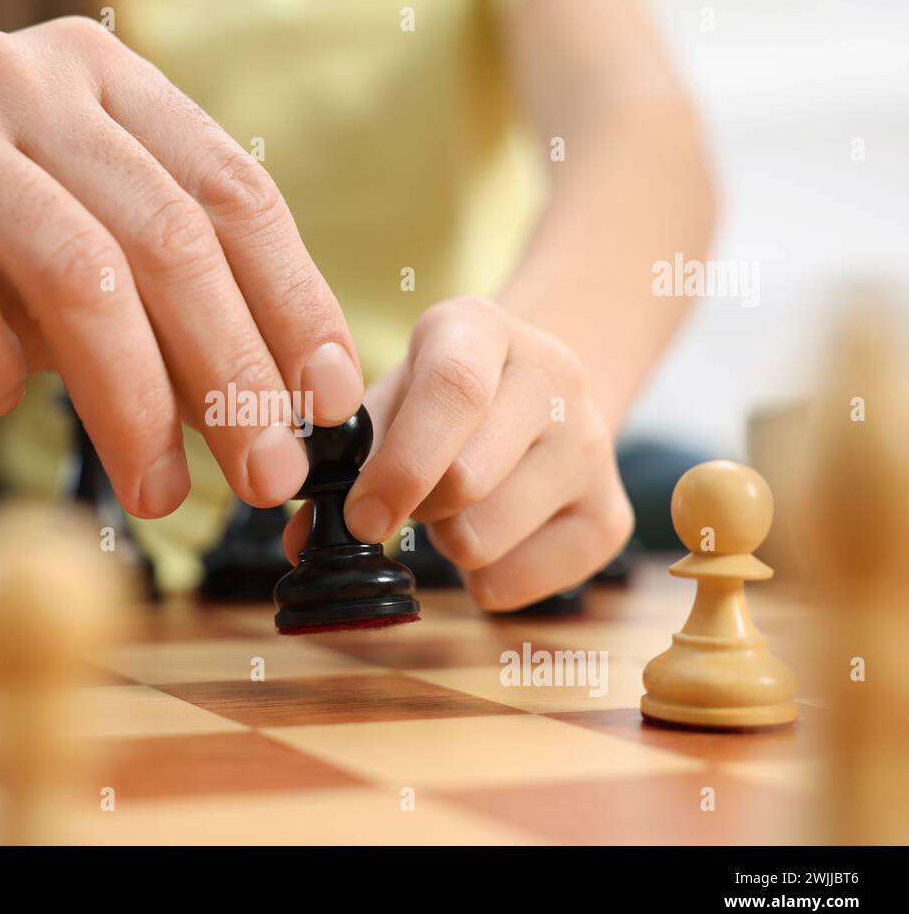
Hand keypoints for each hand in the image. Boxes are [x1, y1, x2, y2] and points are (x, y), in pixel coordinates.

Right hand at [0, 17, 363, 517]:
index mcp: (102, 80)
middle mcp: (21, 78)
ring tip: (156, 493)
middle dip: (230, 374)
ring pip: (74, 271)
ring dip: (132, 401)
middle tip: (264, 475)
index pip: (232, 192)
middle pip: (166, 238)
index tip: (330, 404)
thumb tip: (290, 412)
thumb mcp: (82, 269)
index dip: (294, 303)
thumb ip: (173, 310)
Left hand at [284, 296, 633, 610]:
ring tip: (453, 509)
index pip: (454, 392)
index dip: (400, 464)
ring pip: (485, 539)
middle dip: (415, 509)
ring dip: (444, 544)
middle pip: (467, 481)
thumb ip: (344, 455)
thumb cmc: (440, 398)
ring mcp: (595, 446)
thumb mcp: (390, 395)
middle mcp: (554, 378)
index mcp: (482, 329)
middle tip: (409, 500)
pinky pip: (517, 584)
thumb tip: (304, 541)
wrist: (541, 391)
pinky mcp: (611, 515)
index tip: (361, 516)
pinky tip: (488, 536)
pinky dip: (481, 580)